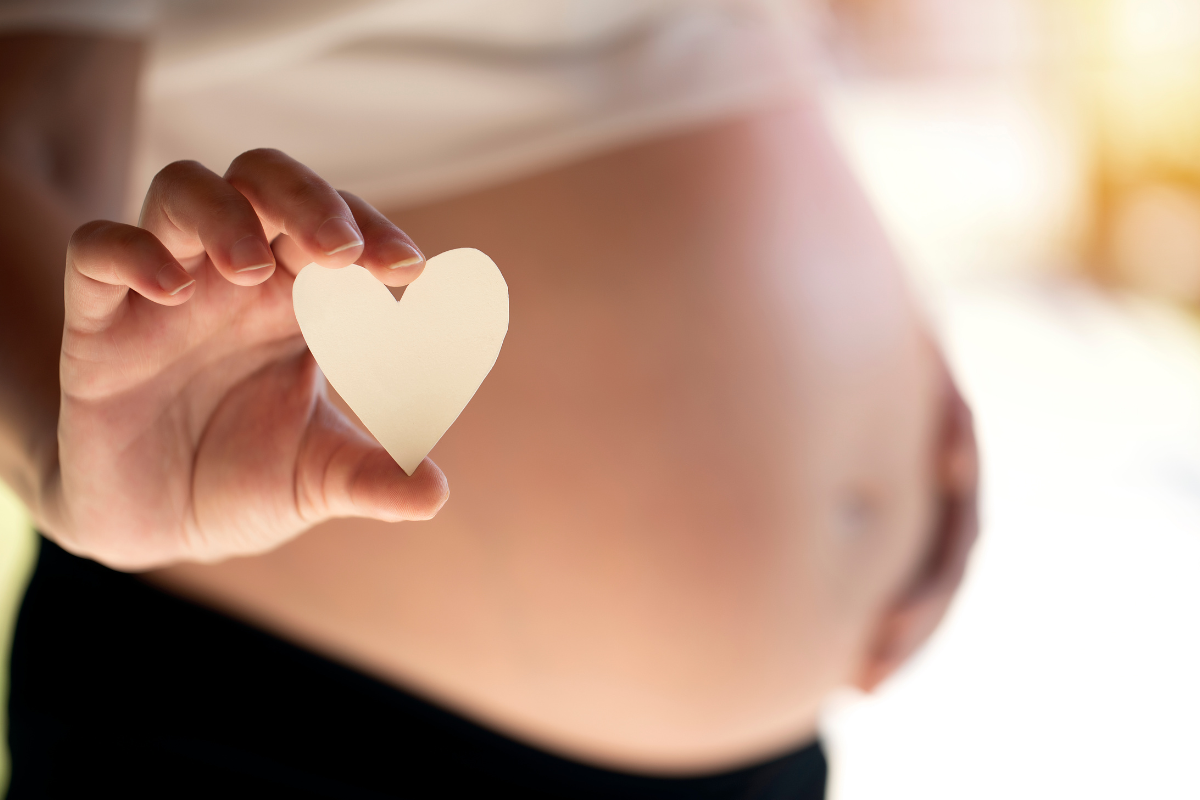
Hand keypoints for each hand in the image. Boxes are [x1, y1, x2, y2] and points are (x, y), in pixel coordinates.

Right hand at [42, 149, 447, 569]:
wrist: (159, 527)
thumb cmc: (247, 481)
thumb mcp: (318, 481)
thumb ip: (375, 478)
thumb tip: (436, 495)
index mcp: (298, 299)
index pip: (337, 227)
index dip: (373, 231)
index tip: (411, 269)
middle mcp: (233, 279)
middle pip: (263, 181)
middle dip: (307, 199)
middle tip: (343, 250)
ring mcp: (164, 291)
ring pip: (183, 191)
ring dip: (224, 213)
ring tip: (252, 267)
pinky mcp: (98, 323)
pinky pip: (96, 250)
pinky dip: (131, 252)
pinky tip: (171, 289)